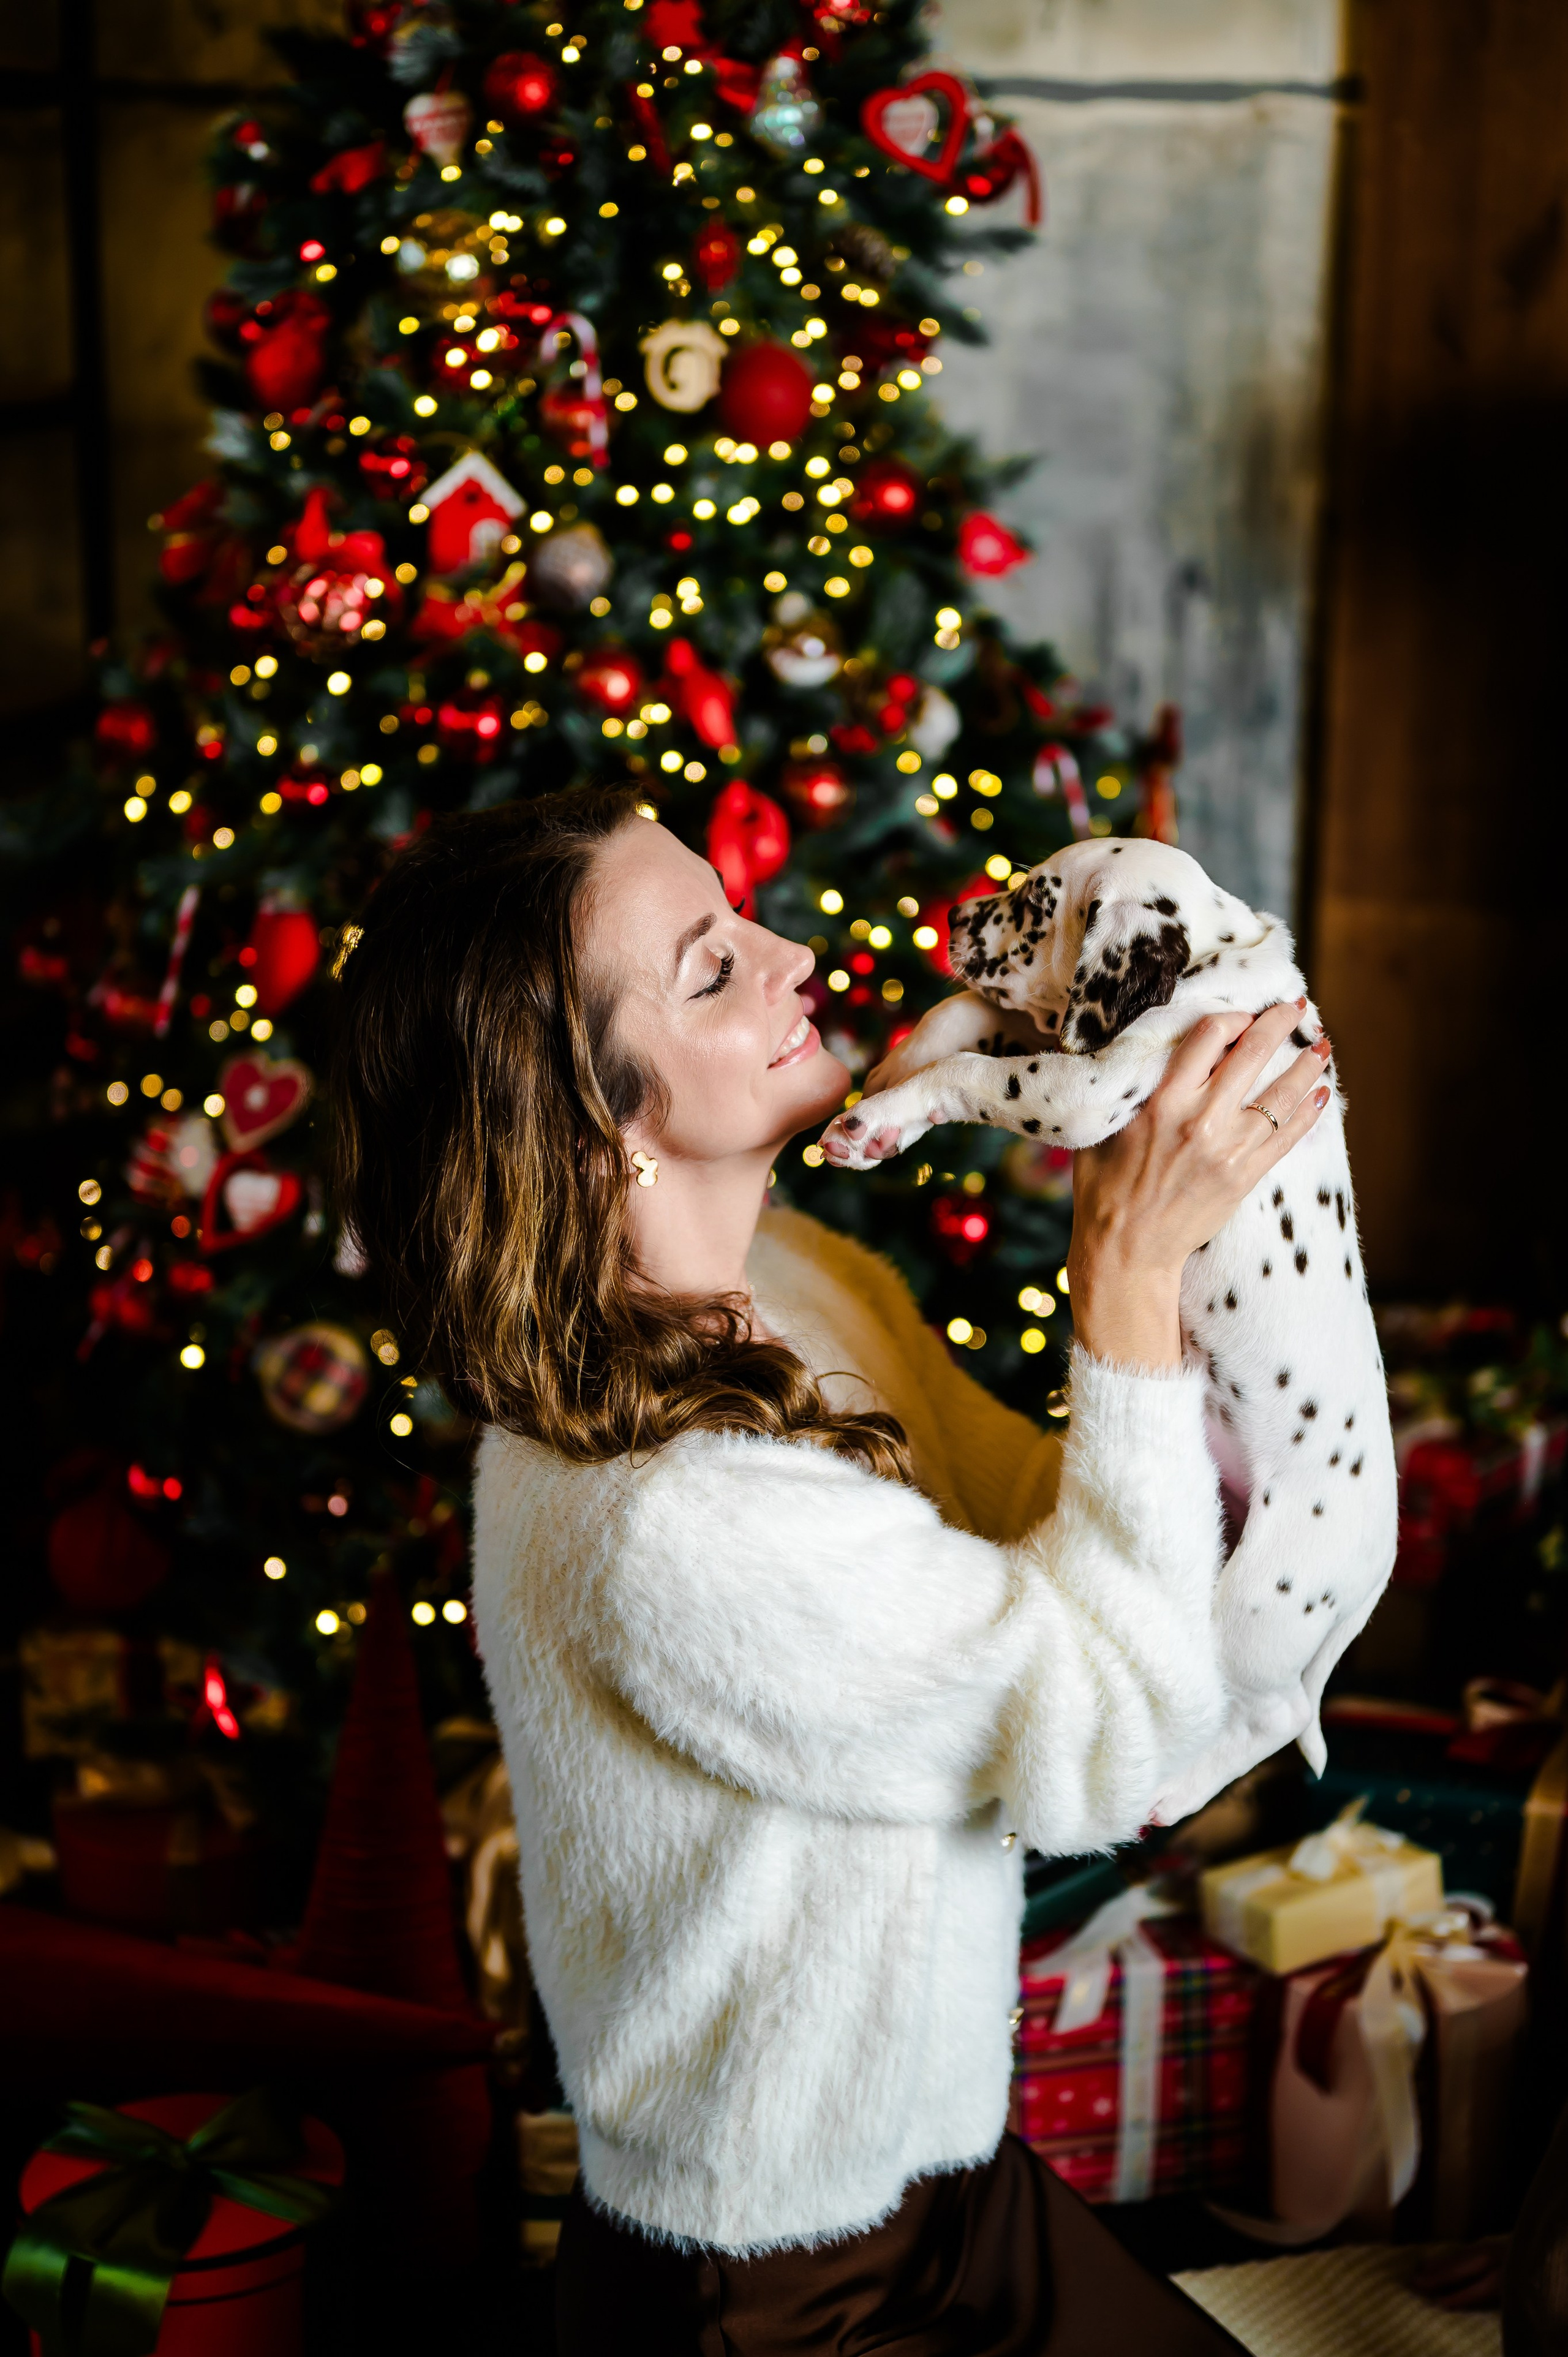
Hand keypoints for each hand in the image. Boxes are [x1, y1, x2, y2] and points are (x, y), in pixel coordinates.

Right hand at [1067, 1000, 1330, 1369]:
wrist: (1126, 1250)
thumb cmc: (1104, 1189)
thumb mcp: (1102, 1129)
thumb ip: (1128, 1090)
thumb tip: (1141, 1054)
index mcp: (1163, 1101)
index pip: (1208, 1036)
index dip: (1232, 1017)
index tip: (1241, 1014)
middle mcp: (1201, 1119)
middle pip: (1252, 1054)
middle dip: (1278, 1025)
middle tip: (1295, 1009)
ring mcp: (1228, 1149)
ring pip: (1281, 1094)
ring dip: (1306, 1065)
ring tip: (1321, 1046)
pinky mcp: (1245, 1176)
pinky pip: (1287, 1137)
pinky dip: (1308, 1113)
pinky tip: (1321, 1095)